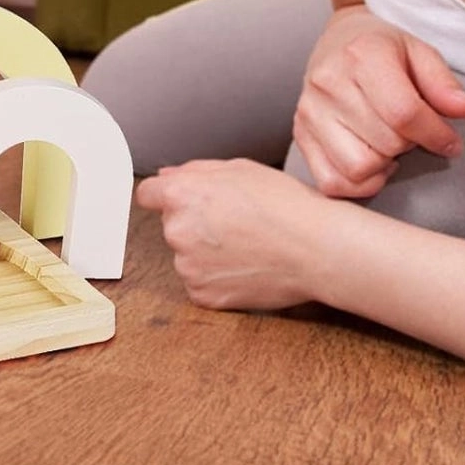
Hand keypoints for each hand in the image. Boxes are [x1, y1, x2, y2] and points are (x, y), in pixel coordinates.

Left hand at [137, 158, 326, 309]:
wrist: (317, 249)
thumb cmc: (286, 206)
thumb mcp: (240, 169)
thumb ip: (194, 171)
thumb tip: (166, 177)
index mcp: (182, 195)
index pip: (148, 194)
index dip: (167, 195)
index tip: (181, 201)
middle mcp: (177, 231)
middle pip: (171, 224)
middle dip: (194, 221)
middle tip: (233, 222)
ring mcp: (188, 266)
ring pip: (186, 254)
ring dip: (204, 252)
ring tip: (245, 245)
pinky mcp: (203, 295)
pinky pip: (199, 282)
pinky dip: (216, 277)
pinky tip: (245, 266)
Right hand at [294, 6, 464, 197]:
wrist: (337, 41)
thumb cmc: (383, 50)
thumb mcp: (419, 51)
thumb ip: (443, 82)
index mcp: (361, 55)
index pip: (404, 113)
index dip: (437, 135)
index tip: (451, 141)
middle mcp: (328, 83)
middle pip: (385, 142)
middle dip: (410, 144)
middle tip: (411, 132)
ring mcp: (309, 111)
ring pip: (358, 167)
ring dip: (384, 164)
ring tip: (388, 145)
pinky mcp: (300, 135)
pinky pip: (331, 182)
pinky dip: (358, 184)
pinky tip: (370, 161)